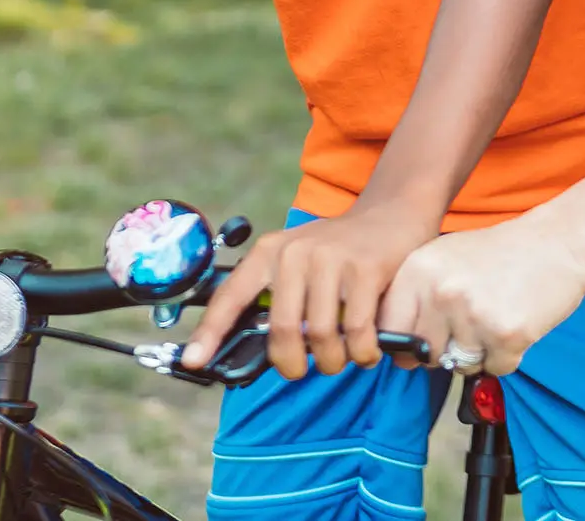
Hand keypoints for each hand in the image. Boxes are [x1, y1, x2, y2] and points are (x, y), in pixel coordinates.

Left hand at [182, 200, 438, 380]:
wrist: (391, 214)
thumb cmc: (340, 251)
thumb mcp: (299, 261)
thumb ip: (278, 296)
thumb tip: (256, 350)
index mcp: (270, 252)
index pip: (231, 296)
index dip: (210, 332)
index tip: (193, 361)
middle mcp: (295, 252)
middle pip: (282, 331)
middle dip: (292, 364)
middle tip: (304, 369)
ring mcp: (330, 259)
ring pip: (320, 336)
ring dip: (332, 361)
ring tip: (341, 357)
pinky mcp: (365, 270)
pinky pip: (356, 333)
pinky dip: (361, 353)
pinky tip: (366, 351)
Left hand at [378, 215, 584, 376]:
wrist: (557, 242)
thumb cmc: (499, 254)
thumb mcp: (444, 259)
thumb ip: (415, 300)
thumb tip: (399, 356)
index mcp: (418, 270)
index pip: (389, 329)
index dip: (405, 343)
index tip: (424, 338)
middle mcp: (441, 292)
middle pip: (425, 354)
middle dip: (445, 349)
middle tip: (473, 322)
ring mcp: (473, 314)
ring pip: (459, 365)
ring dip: (478, 353)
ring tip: (496, 317)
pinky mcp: (507, 334)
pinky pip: (495, 368)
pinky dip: (507, 356)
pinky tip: (515, 324)